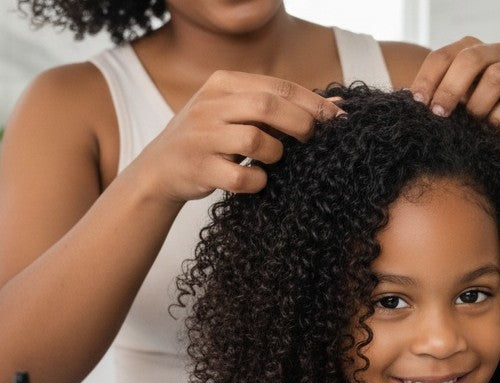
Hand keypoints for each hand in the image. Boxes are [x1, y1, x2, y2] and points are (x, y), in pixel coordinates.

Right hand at [139, 70, 343, 203]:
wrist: (160, 168)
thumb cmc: (211, 140)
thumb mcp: (236, 112)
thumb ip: (276, 107)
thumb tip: (335, 106)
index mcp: (224, 84)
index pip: (278, 86)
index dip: (313, 103)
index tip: (339, 119)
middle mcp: (211, 105)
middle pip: (268, 107)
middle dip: (300, 124)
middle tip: (313, 141)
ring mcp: (203, 137)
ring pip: (255, 139)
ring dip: (276, 154)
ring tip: (273, 160)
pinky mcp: (200, 168)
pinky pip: (241, 176)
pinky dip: (258, 181)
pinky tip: (258, 181)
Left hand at [410, 37, 499, 151]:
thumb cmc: (477, 120)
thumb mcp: (453, 108)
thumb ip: (435, 100)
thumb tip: (406, 101)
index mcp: (468, 52)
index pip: (442, 56)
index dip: (427, 79)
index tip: (417, 104)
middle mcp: (494, 53)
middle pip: (469, 59)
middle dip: (450, 88)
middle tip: (439, 114)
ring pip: (495, 77)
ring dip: (478, 105)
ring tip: (473, 124)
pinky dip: (499, 117)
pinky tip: (492, 129)